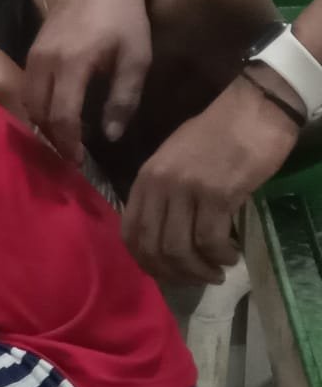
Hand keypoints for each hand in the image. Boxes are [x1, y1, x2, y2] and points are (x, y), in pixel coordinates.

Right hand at [24, 0, 154, 161]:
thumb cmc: (127, 17)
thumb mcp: (137, 59)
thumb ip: (123, 99)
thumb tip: (109, 136)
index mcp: (74, 65)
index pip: (62, 116)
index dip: (68, 144)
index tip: (78, 162)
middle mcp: (46, 62)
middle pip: (39, 114)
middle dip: (53, 138)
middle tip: (70, 154)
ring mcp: (34, 54)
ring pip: (28, 102)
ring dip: (42, 123)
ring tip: (62, 136)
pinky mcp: (31, 50)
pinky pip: (27, 87)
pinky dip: (38, 105)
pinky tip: (55, 111)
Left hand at [121, 74, 299, 283]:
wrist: (256, 106)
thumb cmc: (218, 132)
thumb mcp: (175, 159)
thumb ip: (163, 193)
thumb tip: (165, 233)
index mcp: (145, 179)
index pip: (130, 232)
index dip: (144, 262)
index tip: (164, 273)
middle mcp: (160, 186)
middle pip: (153, 247)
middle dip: (172, 273)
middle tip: (194, 280)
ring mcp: (187, 190)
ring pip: (179, 249)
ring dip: (198, 270)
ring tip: (215, 272)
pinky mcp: (218, 194)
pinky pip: (210, 240)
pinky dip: (220, 255)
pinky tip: (230, 256)